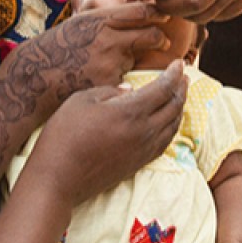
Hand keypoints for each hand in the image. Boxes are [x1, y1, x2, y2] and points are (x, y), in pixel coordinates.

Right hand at [10, 1, 169, 111]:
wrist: (33, 76)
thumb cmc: (55, 48)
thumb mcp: (79, 23)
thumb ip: (106, 20)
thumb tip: (135, 16)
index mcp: (100, 20)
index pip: (141, 12)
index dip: (157, 14)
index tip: (164, 16)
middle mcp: (108, 38)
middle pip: (150, 35)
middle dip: (160, 39)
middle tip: (163, 42)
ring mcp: (110, 63)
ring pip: (137, 60)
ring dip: (134, 62)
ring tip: (116, 66)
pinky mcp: (108, 84)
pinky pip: (124, 81)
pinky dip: (120, 82)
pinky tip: (105, 83)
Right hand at [21, 61, 187, 204]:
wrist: (58, 178)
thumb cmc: (63, 135)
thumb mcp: (80, 100)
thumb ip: (109, 91)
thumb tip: (130, 89)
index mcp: (130, 111)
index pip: (163, 88)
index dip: (174, 74)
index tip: (179, 63)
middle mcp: (143, 131)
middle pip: (174, 106)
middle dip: (181, 88)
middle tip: (183, 76)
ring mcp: (143, 150)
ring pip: (173, 126)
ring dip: (179, 108)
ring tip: (179, 96)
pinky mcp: (138, 164)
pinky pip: (165, 143)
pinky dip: (172, 128)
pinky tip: (169, 123)